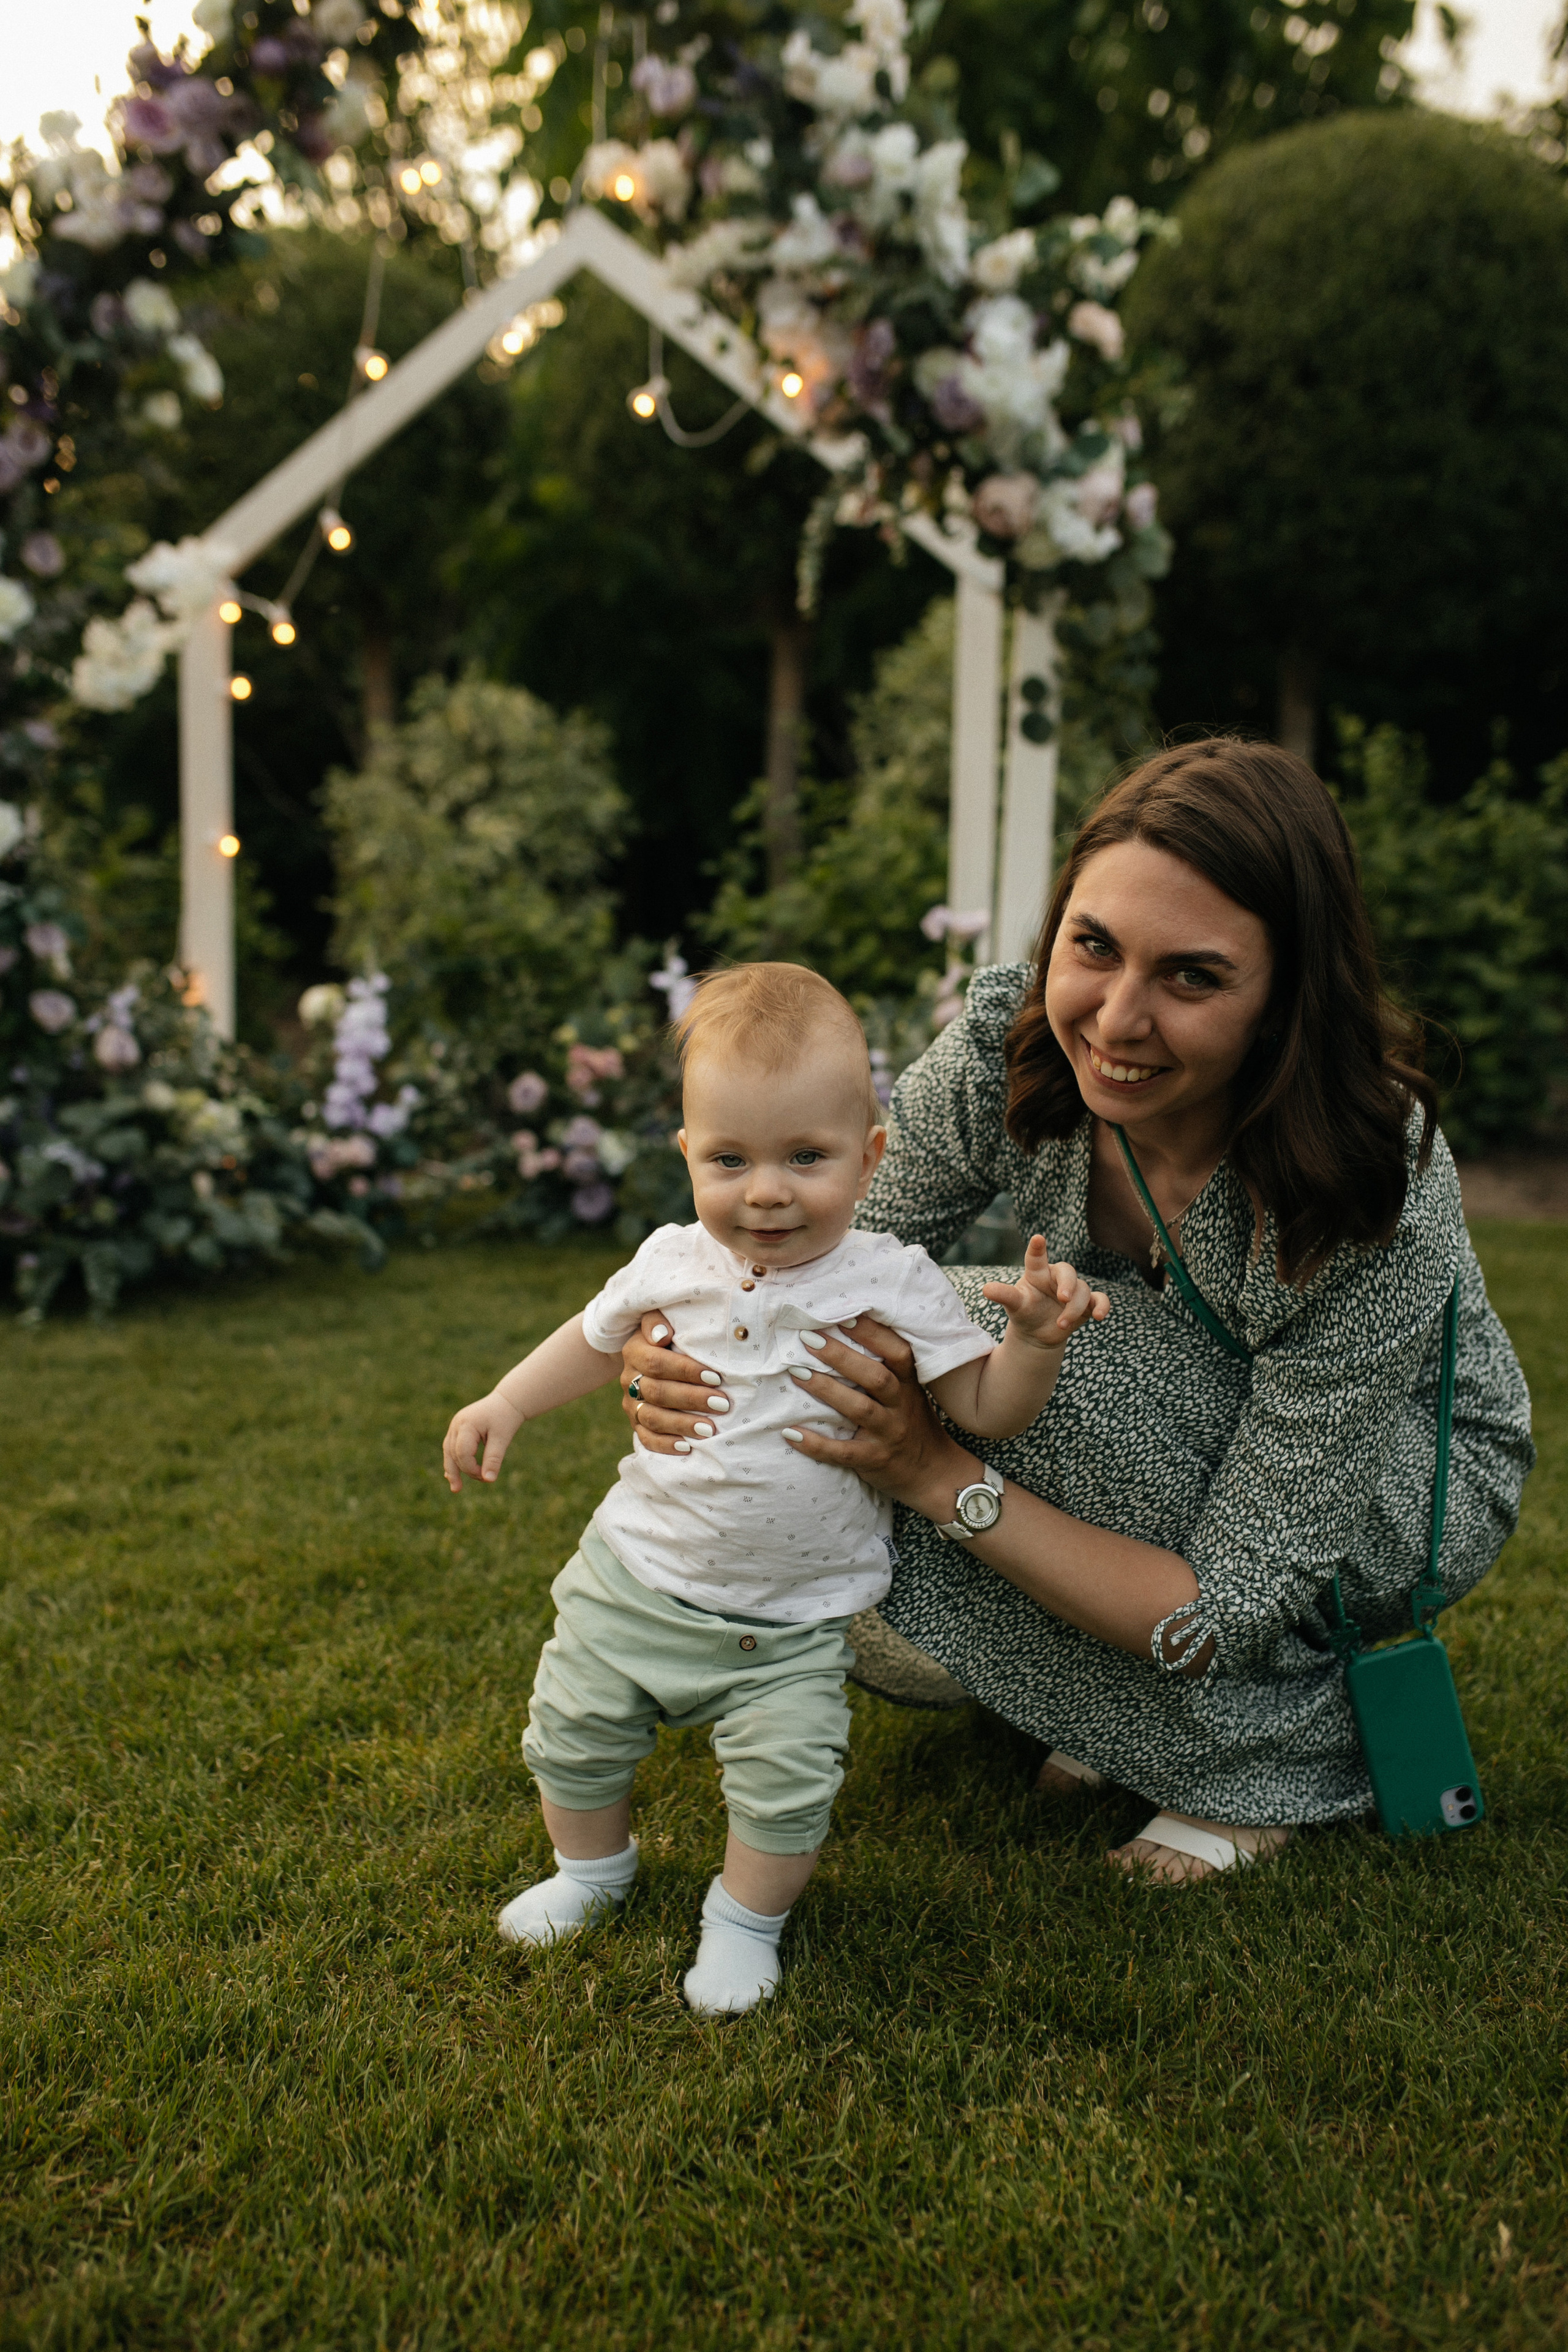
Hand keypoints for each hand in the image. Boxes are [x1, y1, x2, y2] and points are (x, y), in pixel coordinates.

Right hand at [443, 1390, 524, 1490]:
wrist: (507, 1402)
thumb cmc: (506, 1418)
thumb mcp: (502, 1438)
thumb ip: (494, 1458)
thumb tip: (489, 1480)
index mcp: (466, 1425)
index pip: (462, 1453)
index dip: (471, 1468)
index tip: (486, 1477)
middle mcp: (457, 1424)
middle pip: (452, 1453)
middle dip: (461, 1471)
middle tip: (466, 1486)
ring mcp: (455, 1426)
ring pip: (448, 1451)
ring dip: (453, 1469)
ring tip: (456, 1488)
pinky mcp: (457, 1429)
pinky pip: (451, 1447)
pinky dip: (453, 1460)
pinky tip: (451, 1475)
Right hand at [620, 1310, 730, 1455]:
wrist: (646, 1355)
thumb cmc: (668, 1334)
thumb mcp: (661, 1318)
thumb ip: (658, 1320)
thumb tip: (662, 1334)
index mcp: (635, 1351)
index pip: (657, 1363)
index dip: (686, 1371)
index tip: (716, 1377)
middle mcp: (629, 1379)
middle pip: (658, 1393)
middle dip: (692, 1399)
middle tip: (723, 1404)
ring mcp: (631, 1404)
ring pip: (652, 1418)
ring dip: (683, 1425)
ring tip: (711, 1430)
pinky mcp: (636, 1423)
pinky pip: (646, 1439)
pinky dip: (666, 1445)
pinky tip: (688, 1447)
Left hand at [778, 1316, 973, 1513]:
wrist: (934, 1474)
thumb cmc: (913, 1424)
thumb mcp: (909, 1393)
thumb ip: (886, 1368)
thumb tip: (844, 1329)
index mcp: (909, 1385)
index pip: (897, 1353)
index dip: (873, 1333)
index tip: (843, 1315)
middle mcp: (902, 1407)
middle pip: (876, 1377)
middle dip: (841, 1357)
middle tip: (808, 1338)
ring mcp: (889, 1435)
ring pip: (860, 1409)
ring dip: (826, 1390)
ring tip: (795, 1373)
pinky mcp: (875, 1461)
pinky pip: (843, 1453)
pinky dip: (816, 1444)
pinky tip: (790, 1432)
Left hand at [982, 1234, 1108, 1348]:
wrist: (1038, 1333)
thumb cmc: (1024, 1312)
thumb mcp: (1014, 1305)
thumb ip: (1004, 1295)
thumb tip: (985, 1289)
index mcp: (1037, 1273)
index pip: (1036, 1258)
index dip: (1038, 1248)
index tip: (1037, 1238)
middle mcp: (1057, 1278)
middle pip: (1067, 1271)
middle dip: (1068, 1285)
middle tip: (1064, 1298)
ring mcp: (1074, 1290)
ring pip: (1083, 1290)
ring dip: (1074, 1308)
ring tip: (1061, 1324)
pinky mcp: (1087, 1304)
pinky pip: (1100, 1299)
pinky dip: (1102, 1306)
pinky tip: (1099, 1317)